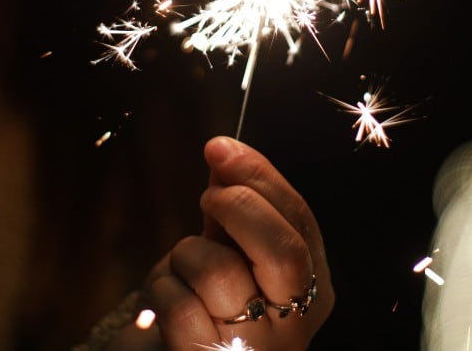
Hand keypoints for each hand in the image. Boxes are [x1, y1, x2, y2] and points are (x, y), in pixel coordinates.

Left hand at [107, 136, 333, 349]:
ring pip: (219, 272)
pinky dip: (160, 289)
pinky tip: (163, 302)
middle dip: (239, 207)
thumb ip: (236, 209)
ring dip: (186, 256)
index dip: (261, 176)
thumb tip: (225, 152)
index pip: (301, 222)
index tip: (222, 147)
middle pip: (282, 249)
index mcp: (311, 290)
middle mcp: (294, 326)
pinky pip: (179, 304)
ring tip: (182, 269)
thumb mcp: (232, 253)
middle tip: (207, 199)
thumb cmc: (207, 306)